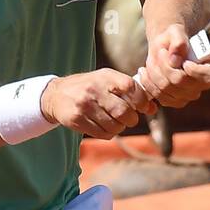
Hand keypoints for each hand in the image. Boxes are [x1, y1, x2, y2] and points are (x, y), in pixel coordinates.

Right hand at [41, 68, 156, 138]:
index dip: (142, 101)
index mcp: (106, 76)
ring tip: (114, 122)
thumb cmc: (90, 88)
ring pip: (114, 126)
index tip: (142, 107)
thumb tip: (152, 108)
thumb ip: (131, 92)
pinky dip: (108, 133)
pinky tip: (103, 126)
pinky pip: (102, 134)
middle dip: (131, 119)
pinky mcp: (77, 119)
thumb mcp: (108, 82)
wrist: (57, 95)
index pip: (131, 87)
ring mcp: (84, 105)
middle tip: (128, 119)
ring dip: (119, 128)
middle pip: (124, 111)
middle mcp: (95, 89)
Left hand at [136, 24, 209, 108]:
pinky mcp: (171, 101)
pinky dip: (147, 82)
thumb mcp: (177, 33)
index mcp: (209, 71)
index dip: (189, 68)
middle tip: (160, 51)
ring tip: (152, 59)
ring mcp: (186, 97)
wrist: (165, 48)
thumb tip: (174, 59)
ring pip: (164, 88)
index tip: (179, 57)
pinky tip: (145, 71)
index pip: (202, 76)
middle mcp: (200, 87)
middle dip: (164, 65)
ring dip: (153, 72)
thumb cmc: (174, 40)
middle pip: (178, 81)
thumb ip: (179, 42)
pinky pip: (156, 95)